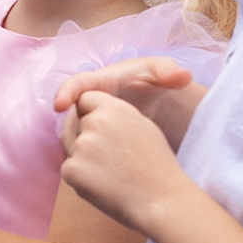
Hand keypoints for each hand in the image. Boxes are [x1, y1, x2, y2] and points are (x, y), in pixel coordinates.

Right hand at [54, 55, 203, 151]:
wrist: (153, 101)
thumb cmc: (154, 82)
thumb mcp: (161, 73)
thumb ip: (170, 73)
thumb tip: (183, 76)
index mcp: (99, 82)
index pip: (75, 85)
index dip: (64, 93)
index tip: (59, 105)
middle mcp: (87, 102)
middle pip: (69, 115)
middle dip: (71, 129)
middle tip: (79, 144)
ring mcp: (88, 121)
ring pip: (73, 134)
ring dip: (77, 146)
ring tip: (93, 160)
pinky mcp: (93, 137)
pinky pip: (83, 147)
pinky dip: (87, 156)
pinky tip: (102, 169)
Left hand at [57, 86, 189, 231]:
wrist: (160, 200)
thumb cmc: (155, 166)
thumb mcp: (141, 126)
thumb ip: (113, 116)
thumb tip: (90, 116)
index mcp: (113, 107)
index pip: (84, 99)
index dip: (89, 114)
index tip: (100, 130)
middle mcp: (94, 122)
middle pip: (74, 124)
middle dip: (84, 136)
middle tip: (109, 158)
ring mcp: (81, 146)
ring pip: (70, 147)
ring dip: (83, 158)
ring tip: (111, 172)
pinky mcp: (71, 169)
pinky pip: (69, 169)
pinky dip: (81, 178)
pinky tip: (104, 185)